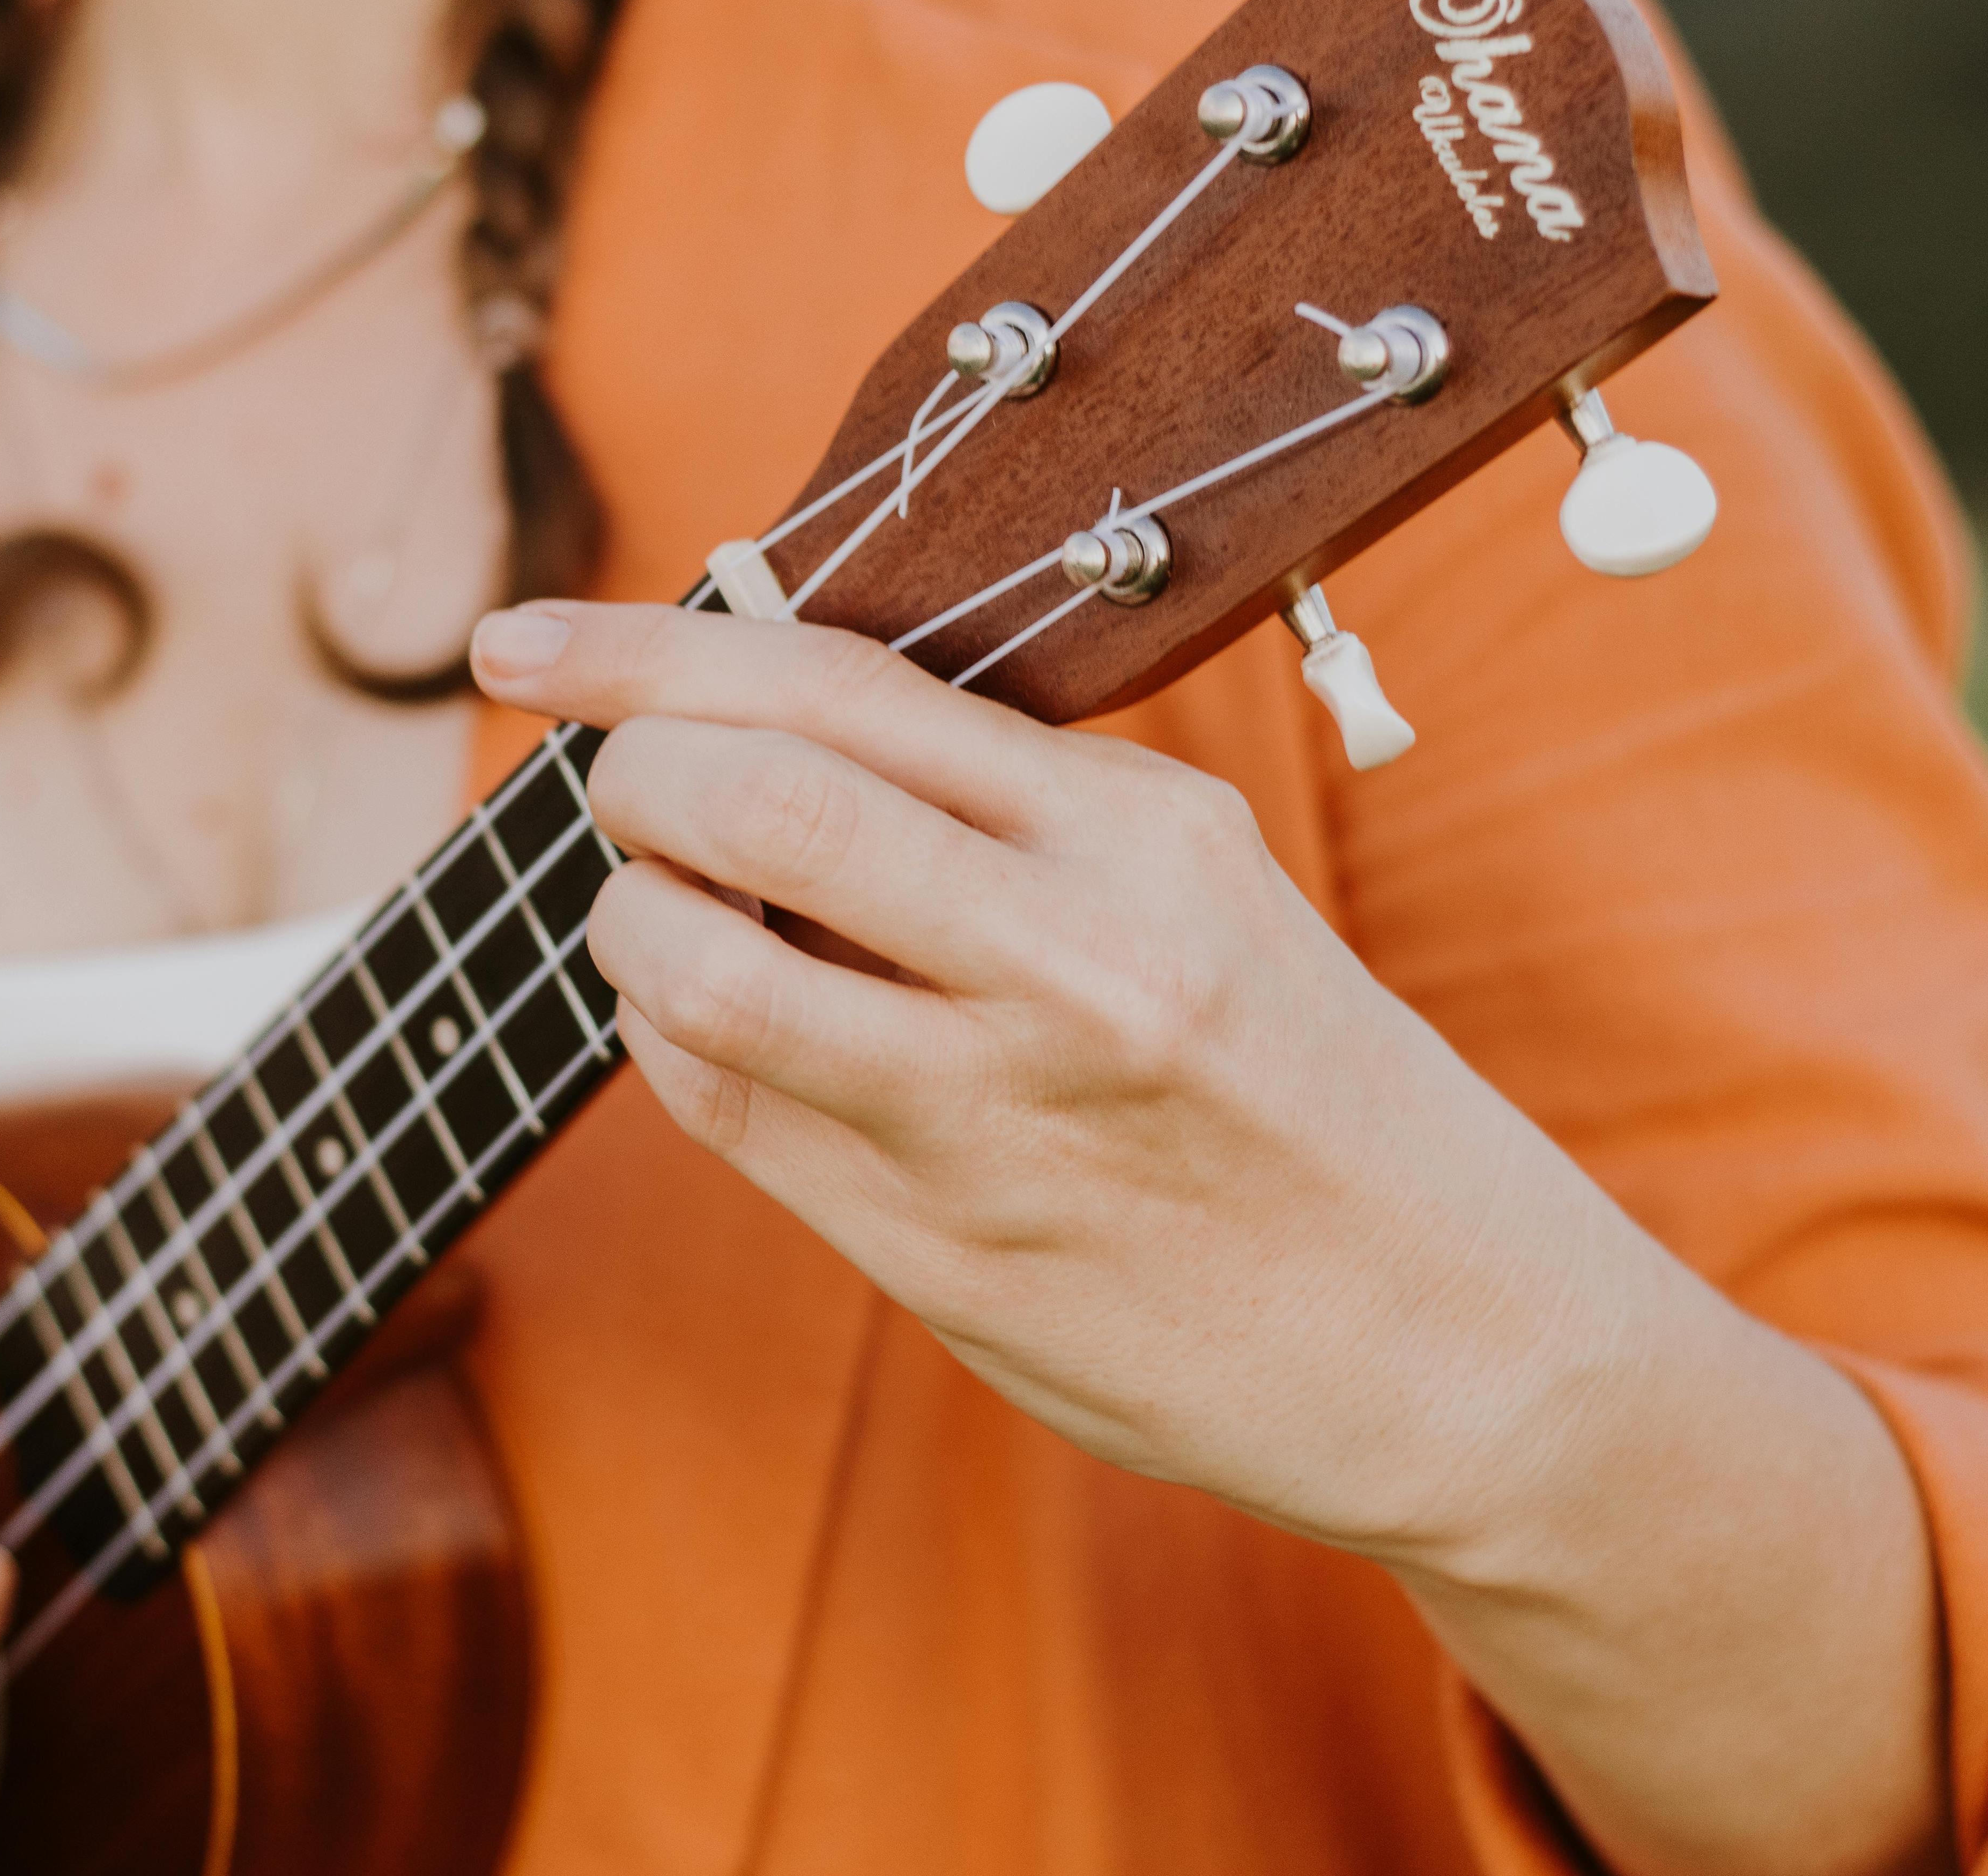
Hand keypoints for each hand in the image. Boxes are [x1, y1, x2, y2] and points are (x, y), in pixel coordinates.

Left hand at [473, 598, 1944, 1875]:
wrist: (1467, 1344)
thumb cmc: (1310, 1096)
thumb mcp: (1198, 892)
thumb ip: (1001, 814)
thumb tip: (761, 733)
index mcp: (1141, 832)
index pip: (835, 684)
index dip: (640, 649)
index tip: (520, 643)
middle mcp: (1074, 956)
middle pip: (747, 802)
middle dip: (625, 777)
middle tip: (612, 790)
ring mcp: (1002, 1113)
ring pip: (701, 969)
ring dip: (630, 922)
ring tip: (665, 915)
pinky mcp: (944, 1251)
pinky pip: (726, 1109)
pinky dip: (671, 1043)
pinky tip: (711, 1027)